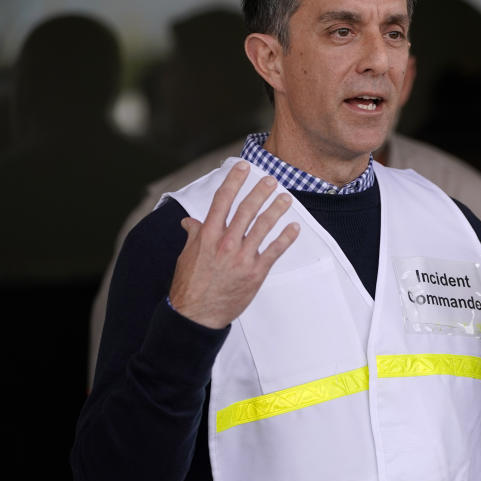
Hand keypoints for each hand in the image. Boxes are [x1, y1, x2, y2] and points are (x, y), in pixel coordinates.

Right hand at [168, 162, 299, 328]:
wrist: (196, 314)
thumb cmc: (190, 285)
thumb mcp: (187, 255)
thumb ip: (194, 235)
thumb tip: (191, 221)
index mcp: (207, 235)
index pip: (223, 200)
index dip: (234, 180)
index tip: (243, 167)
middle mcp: (226, 242)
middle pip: (246, 209)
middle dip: (260, 191)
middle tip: (272, 179)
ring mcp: (242, 257)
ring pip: (263, 226)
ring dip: (276, 209)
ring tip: (286, 197)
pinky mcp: (255, 272)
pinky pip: (274, 251)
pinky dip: (286, 238)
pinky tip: (294, 227)